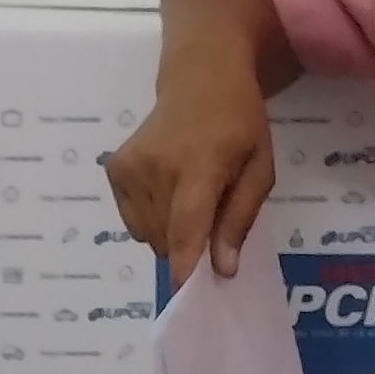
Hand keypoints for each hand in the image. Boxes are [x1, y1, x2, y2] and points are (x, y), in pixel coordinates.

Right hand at [104, 66, 277, 283]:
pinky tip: (167, 189)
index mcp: (199, 164)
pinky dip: (151, 219)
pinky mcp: (114, 169)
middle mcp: (157, 166)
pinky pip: (133, 221)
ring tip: (188, 194)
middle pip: (167, 238)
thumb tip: (222, 268)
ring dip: (170, 232)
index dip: (185, 265)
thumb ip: (239, 219)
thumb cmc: (239, 123)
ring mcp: (130, 167)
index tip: (186, 296)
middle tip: (210, 216)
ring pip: (148, 235)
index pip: (186, 225)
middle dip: (189, 246)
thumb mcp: (260, 168)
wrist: (199, 77)